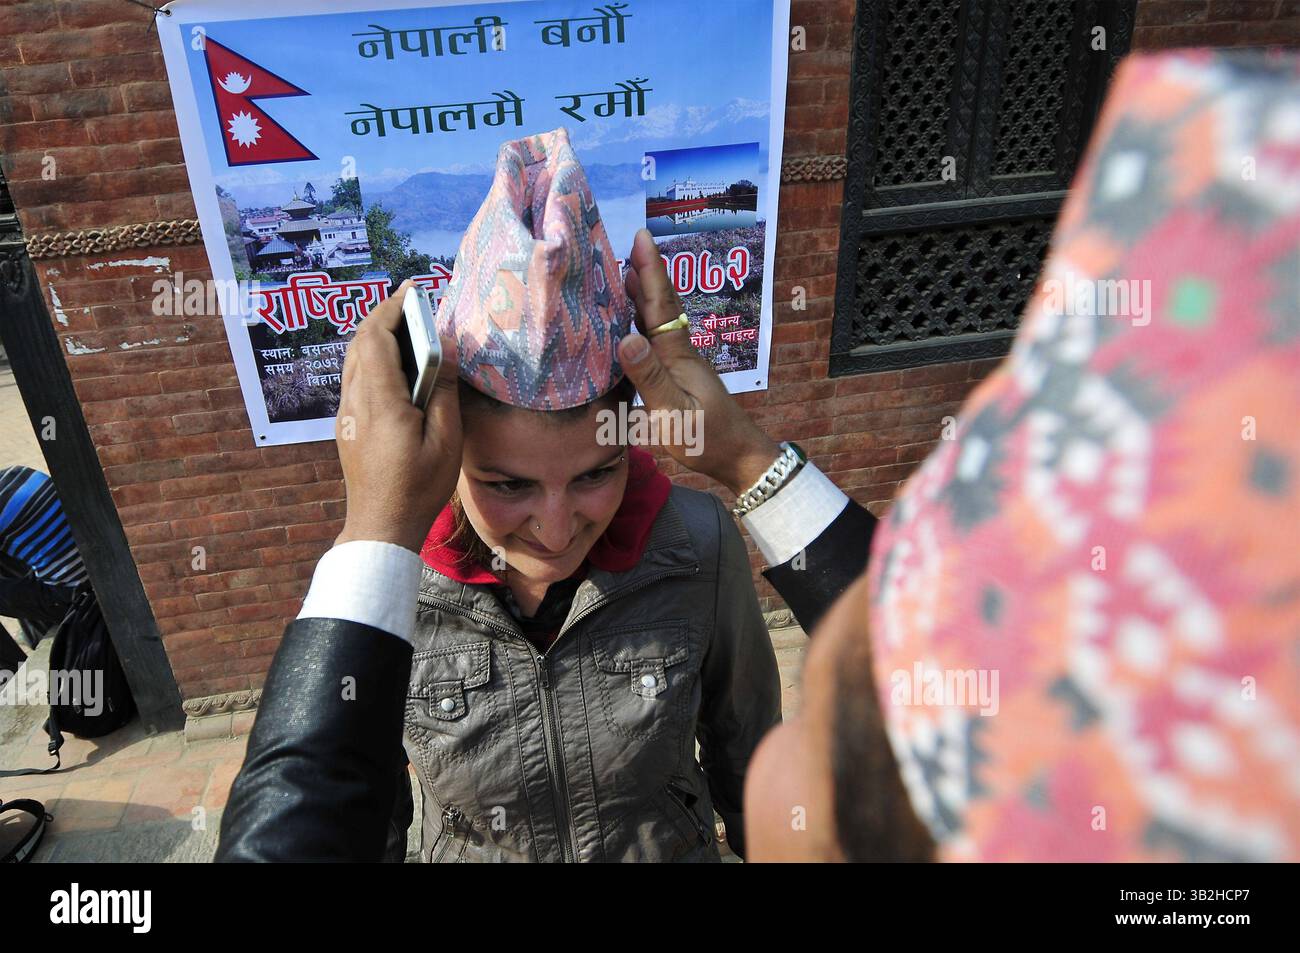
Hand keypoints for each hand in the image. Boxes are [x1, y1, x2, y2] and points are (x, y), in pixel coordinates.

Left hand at [334, 280, 461, 551]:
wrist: (381, 526)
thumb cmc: (419, 487)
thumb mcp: (445, 441)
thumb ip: (443, 392)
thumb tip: (445, 349)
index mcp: (380, 401)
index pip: (377, 338)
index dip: (393, 309)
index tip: (413, 291)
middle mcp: (356, 401)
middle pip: (360, 342)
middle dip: (384, 315)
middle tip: (412, 304)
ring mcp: (347, 414)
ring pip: (354, 359)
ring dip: (376, 336)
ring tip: (406, 327)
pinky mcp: (347, 425)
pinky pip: (355, 377)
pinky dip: (372, 357)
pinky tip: (394, 364)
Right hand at [617, 228, 779, 496]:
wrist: (738, 457)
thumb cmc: (706, 438)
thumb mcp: (674, 412)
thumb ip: (650, 378)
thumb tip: (626, 338)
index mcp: (677, 355)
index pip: (660, 305)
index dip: (650, 270)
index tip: (641, 236)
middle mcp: (679, 352)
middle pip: (661, 305)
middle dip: (645, 273)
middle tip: (628, 244)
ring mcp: (680, 364)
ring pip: (659, 320)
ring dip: (643, 296)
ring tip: (626, 274)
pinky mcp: (679, 378)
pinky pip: (656, 340)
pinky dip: (643, 322)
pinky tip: (634, 324)